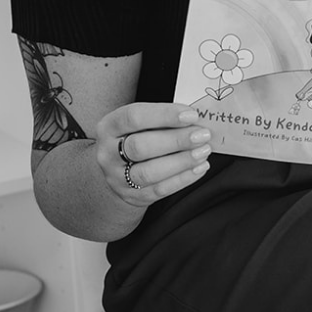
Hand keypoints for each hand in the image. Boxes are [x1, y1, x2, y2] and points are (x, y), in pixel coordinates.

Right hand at [94, 102, 211, 205]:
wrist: (117, 169)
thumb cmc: (136, 136)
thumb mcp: (140, 122)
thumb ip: (163, 119)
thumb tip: (195, 119)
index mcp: (109, 126)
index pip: (134, 117)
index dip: (164, 115)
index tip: (191, 115)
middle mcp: (108, 153)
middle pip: (140, 147)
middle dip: (176, 140)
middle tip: (202, 135)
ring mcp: (117, 178)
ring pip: (149, 172)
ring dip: (182, 161)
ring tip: (203, 151)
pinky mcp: (132, 196)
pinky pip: (159, 190)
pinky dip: (183, 178)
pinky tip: (199, 167)